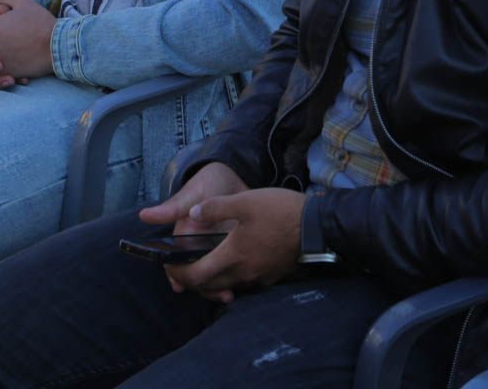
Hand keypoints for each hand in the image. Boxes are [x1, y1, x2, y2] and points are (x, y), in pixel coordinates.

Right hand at [138, 162, 250, 301]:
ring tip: (228, 295)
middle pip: (196, 272)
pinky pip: (231, 266)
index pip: (176, 261)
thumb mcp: (192, 192)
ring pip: (213, 274)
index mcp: (185, 235)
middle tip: (218, 295)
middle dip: (202, 286)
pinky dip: (235, 276)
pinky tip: (244, 284)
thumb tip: (144, 215)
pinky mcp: (235, 246)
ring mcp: (217, 248)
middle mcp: (199, 245)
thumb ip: (173, 207)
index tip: (180, 286)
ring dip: (218, 287)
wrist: (235, 175)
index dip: (176, 275)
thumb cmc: (209, 181)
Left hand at [162, 188, 305, 297]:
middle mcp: (243, 273)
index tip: (169, 264)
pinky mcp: (272, 276)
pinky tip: (235, 260)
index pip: (195, 276)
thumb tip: (193, 213)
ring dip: (212, 279)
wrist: (318, 227)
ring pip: (227, 285)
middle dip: (192, 279)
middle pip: (209, 286)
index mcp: (232, 256)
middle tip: (183, 264)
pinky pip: (244, 282)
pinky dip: (232, 276)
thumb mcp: (246, 201)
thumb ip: (216, 208)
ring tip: (206, 261)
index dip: (178, 273)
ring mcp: (259, 277)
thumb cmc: (281, 212)